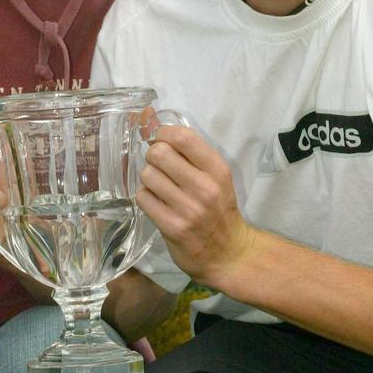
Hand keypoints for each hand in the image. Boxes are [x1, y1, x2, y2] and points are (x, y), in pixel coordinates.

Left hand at [137, 124, 250, 287]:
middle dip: (153, 156)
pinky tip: (157, 203)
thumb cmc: (219, 209)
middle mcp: (205, 187)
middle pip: (158, 153)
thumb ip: (190, 152)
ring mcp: (188, 209)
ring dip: (149, 179)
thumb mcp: (216, 177)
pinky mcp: (172, 227)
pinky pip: (143, 198)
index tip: (162, 141)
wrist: (229, 253)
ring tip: (160, 187)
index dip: (164, 134)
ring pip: (147, 175)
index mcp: (217, 169)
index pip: (183, 137)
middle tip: (159, 166)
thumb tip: (150, 119)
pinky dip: (146, 198)